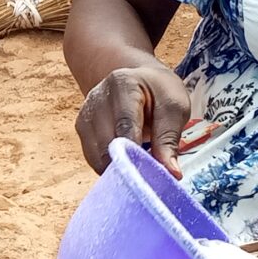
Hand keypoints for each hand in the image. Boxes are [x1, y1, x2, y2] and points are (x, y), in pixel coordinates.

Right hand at [75, 64, 193, 175]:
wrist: (141, 81)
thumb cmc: (160, 93)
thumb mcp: (175, 108)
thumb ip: (169, 139)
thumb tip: (171, 173)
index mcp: (122, 84)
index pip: (124, 125)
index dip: (135, 153)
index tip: (150, 174)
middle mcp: (97, 97)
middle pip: (106, 143)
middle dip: (128, 164)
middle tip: (149, 177)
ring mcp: (86, 113)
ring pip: (97, 156)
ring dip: (118, 167)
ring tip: (139, 167)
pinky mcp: (82, 128)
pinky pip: (93, 158)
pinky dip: (109, 166)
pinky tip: (126, 161)